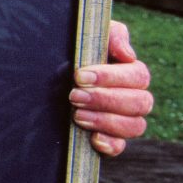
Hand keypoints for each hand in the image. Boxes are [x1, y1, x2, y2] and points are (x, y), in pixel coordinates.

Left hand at [70, 21, 152, 155]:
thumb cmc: (71, 53)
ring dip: (107, 121)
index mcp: (131, 73)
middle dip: (105, 99)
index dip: (111, 77)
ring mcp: (123, 120)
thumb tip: (128, 54)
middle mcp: (132, 98)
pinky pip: (120, 147)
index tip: (79, 76)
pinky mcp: (109, 139)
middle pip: (139, 102)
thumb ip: (111, 35)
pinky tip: (93, 139)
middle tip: (74, 96)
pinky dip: (111, 145)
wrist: (43, 78)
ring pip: (135, 126)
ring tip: (77, 115)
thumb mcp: (87, 37)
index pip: (137, 77)